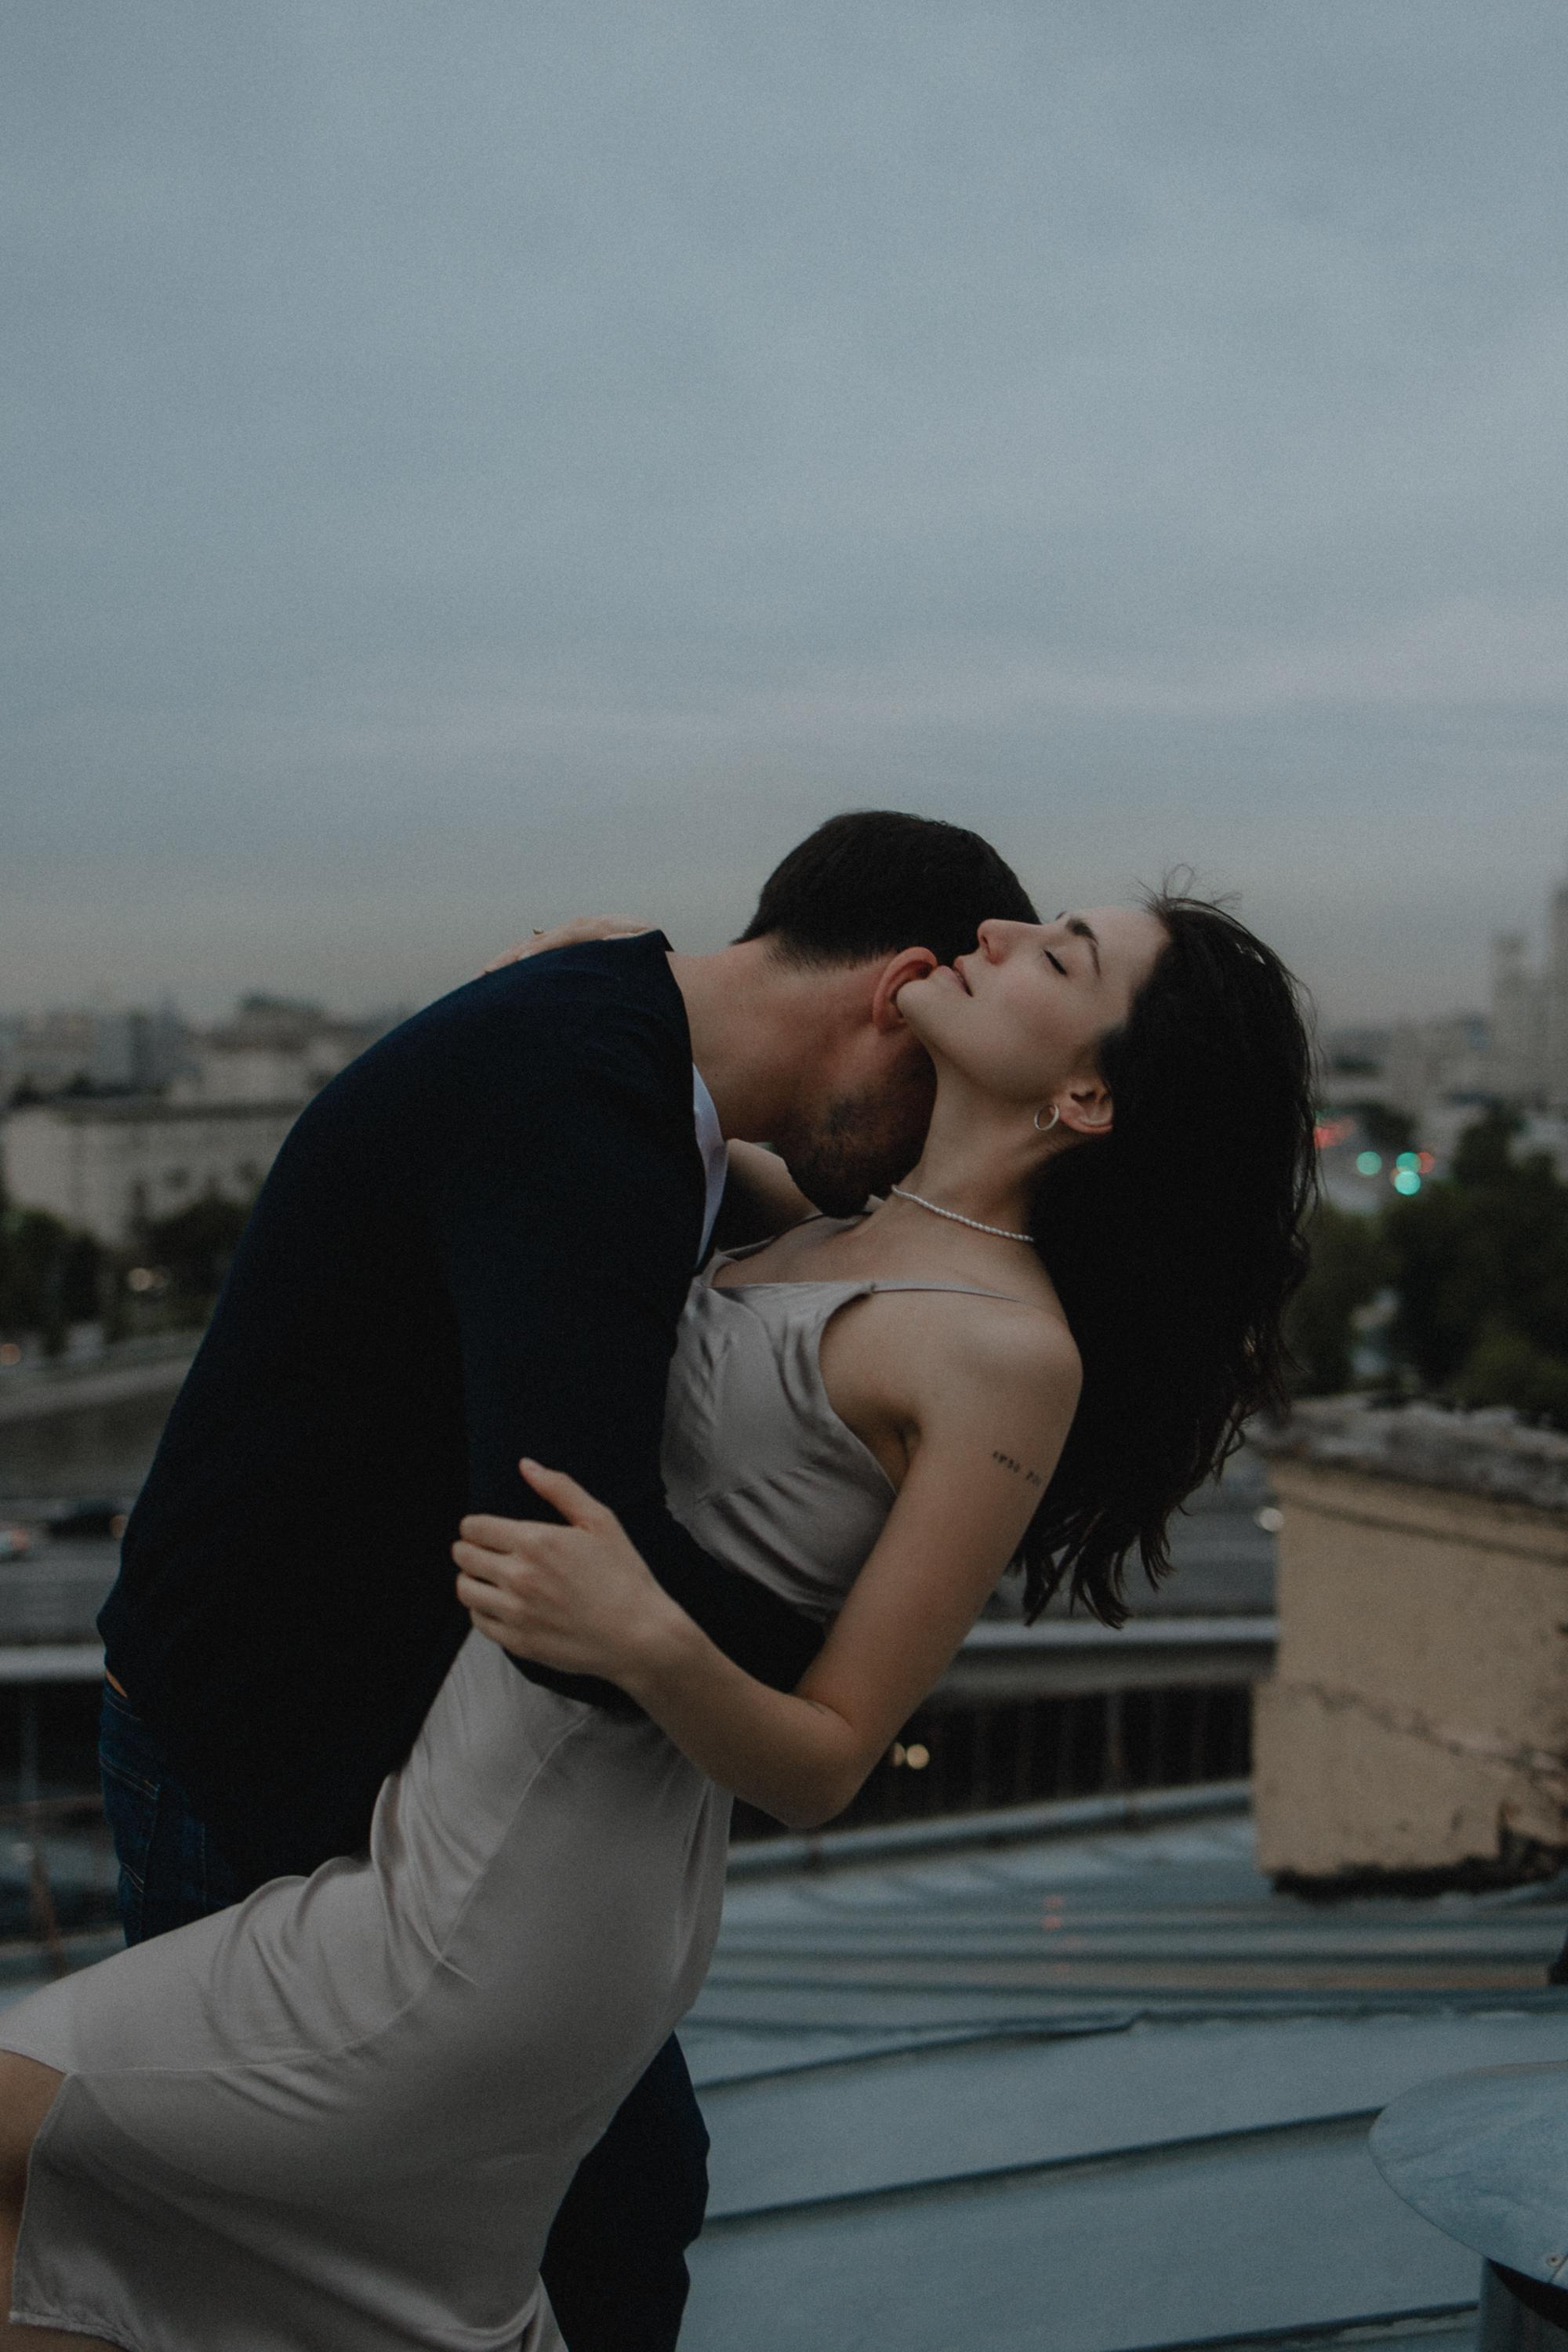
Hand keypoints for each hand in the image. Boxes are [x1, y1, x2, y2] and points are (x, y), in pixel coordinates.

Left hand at [454, 1461, 679, 1681]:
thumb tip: (526, 1466)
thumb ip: (560, 1489)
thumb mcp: (600, 1521)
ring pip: (464, 1589)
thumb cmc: (624, 1576)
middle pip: (463, 1556)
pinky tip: (499, 1603)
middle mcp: (518, 1576)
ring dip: (470, 1578)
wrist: (639, 1635)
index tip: (483, 1529)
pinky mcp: (517, 1641)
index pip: (474, 1527)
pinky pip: (478, 1621)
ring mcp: (516, 1612)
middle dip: (469, 1548)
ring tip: (488, 1576)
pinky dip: (481, 1609)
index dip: (475, 1525)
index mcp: (536, 1542)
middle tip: (483, 1550)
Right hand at [482, 915, 653, 973]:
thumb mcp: (648, 943)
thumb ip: (632, 941)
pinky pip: (533, 955)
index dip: (544, 947)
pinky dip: (514, 965)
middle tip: (489, 973)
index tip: (524, 961)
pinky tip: (493, 979)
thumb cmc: (651, 952)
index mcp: (597, 927)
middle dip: (514, 955)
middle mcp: (577, 929)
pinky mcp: (561, 949)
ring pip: (531, 947)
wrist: (649, 943)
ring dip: (506, 960)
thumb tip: (607, 941)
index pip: (564, 935)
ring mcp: (567, 938)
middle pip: (539, 940)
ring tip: (481, 978)